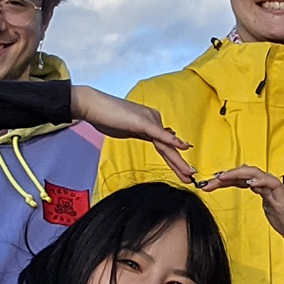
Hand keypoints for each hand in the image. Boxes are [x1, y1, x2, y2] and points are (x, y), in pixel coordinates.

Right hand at [69, 87, 193, 179]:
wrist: (93, 106)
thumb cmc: (106, 117)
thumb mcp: (127, 130)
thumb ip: (141, 135)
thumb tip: (152, 140)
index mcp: (150, 123)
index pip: (164, 146)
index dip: (174, 161)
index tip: (182, 172)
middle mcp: (153, 120)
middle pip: (169, 147)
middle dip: (180, 164)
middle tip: (190, 177)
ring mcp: (149, 120)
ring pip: (166, 145)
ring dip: (178, 161)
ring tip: (188, 173)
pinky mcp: (143, 122)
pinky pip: (159, 134)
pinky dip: (172, 141)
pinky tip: (183, 147)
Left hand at [201, 164, 283, 281]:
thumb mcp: (263, 207)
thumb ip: (253, 195)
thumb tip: (239, 188)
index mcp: (261, 185)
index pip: (239, 177)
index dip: (223, 179)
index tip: (208, 184)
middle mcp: (266, 183)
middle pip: (243, 172)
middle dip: (225, 176)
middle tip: (209, 182)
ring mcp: (274, 187)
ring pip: (254, 173)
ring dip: (236, 174)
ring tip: (222, 177)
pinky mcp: (281, 194)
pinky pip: (270, 182)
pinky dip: (260, 180)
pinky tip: (250, 181)